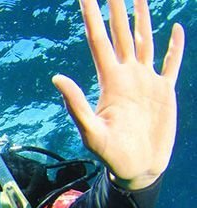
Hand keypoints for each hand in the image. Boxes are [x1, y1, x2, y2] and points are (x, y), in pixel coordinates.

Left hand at [52, 0, 184, 189]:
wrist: (137, 168)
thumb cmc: (109, 153)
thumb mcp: (90, 129)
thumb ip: (75, 103)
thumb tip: (57, 77)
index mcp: (109, 81)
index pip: (98, 40)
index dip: (92, 18)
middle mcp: (127, 75)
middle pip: (121, 34)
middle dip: (117, 9)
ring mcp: (147, 81)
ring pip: (145, 41)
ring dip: (143, 19)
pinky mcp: (165, 91)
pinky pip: (171, 63)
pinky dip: (174, 47)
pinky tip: (174, 28)